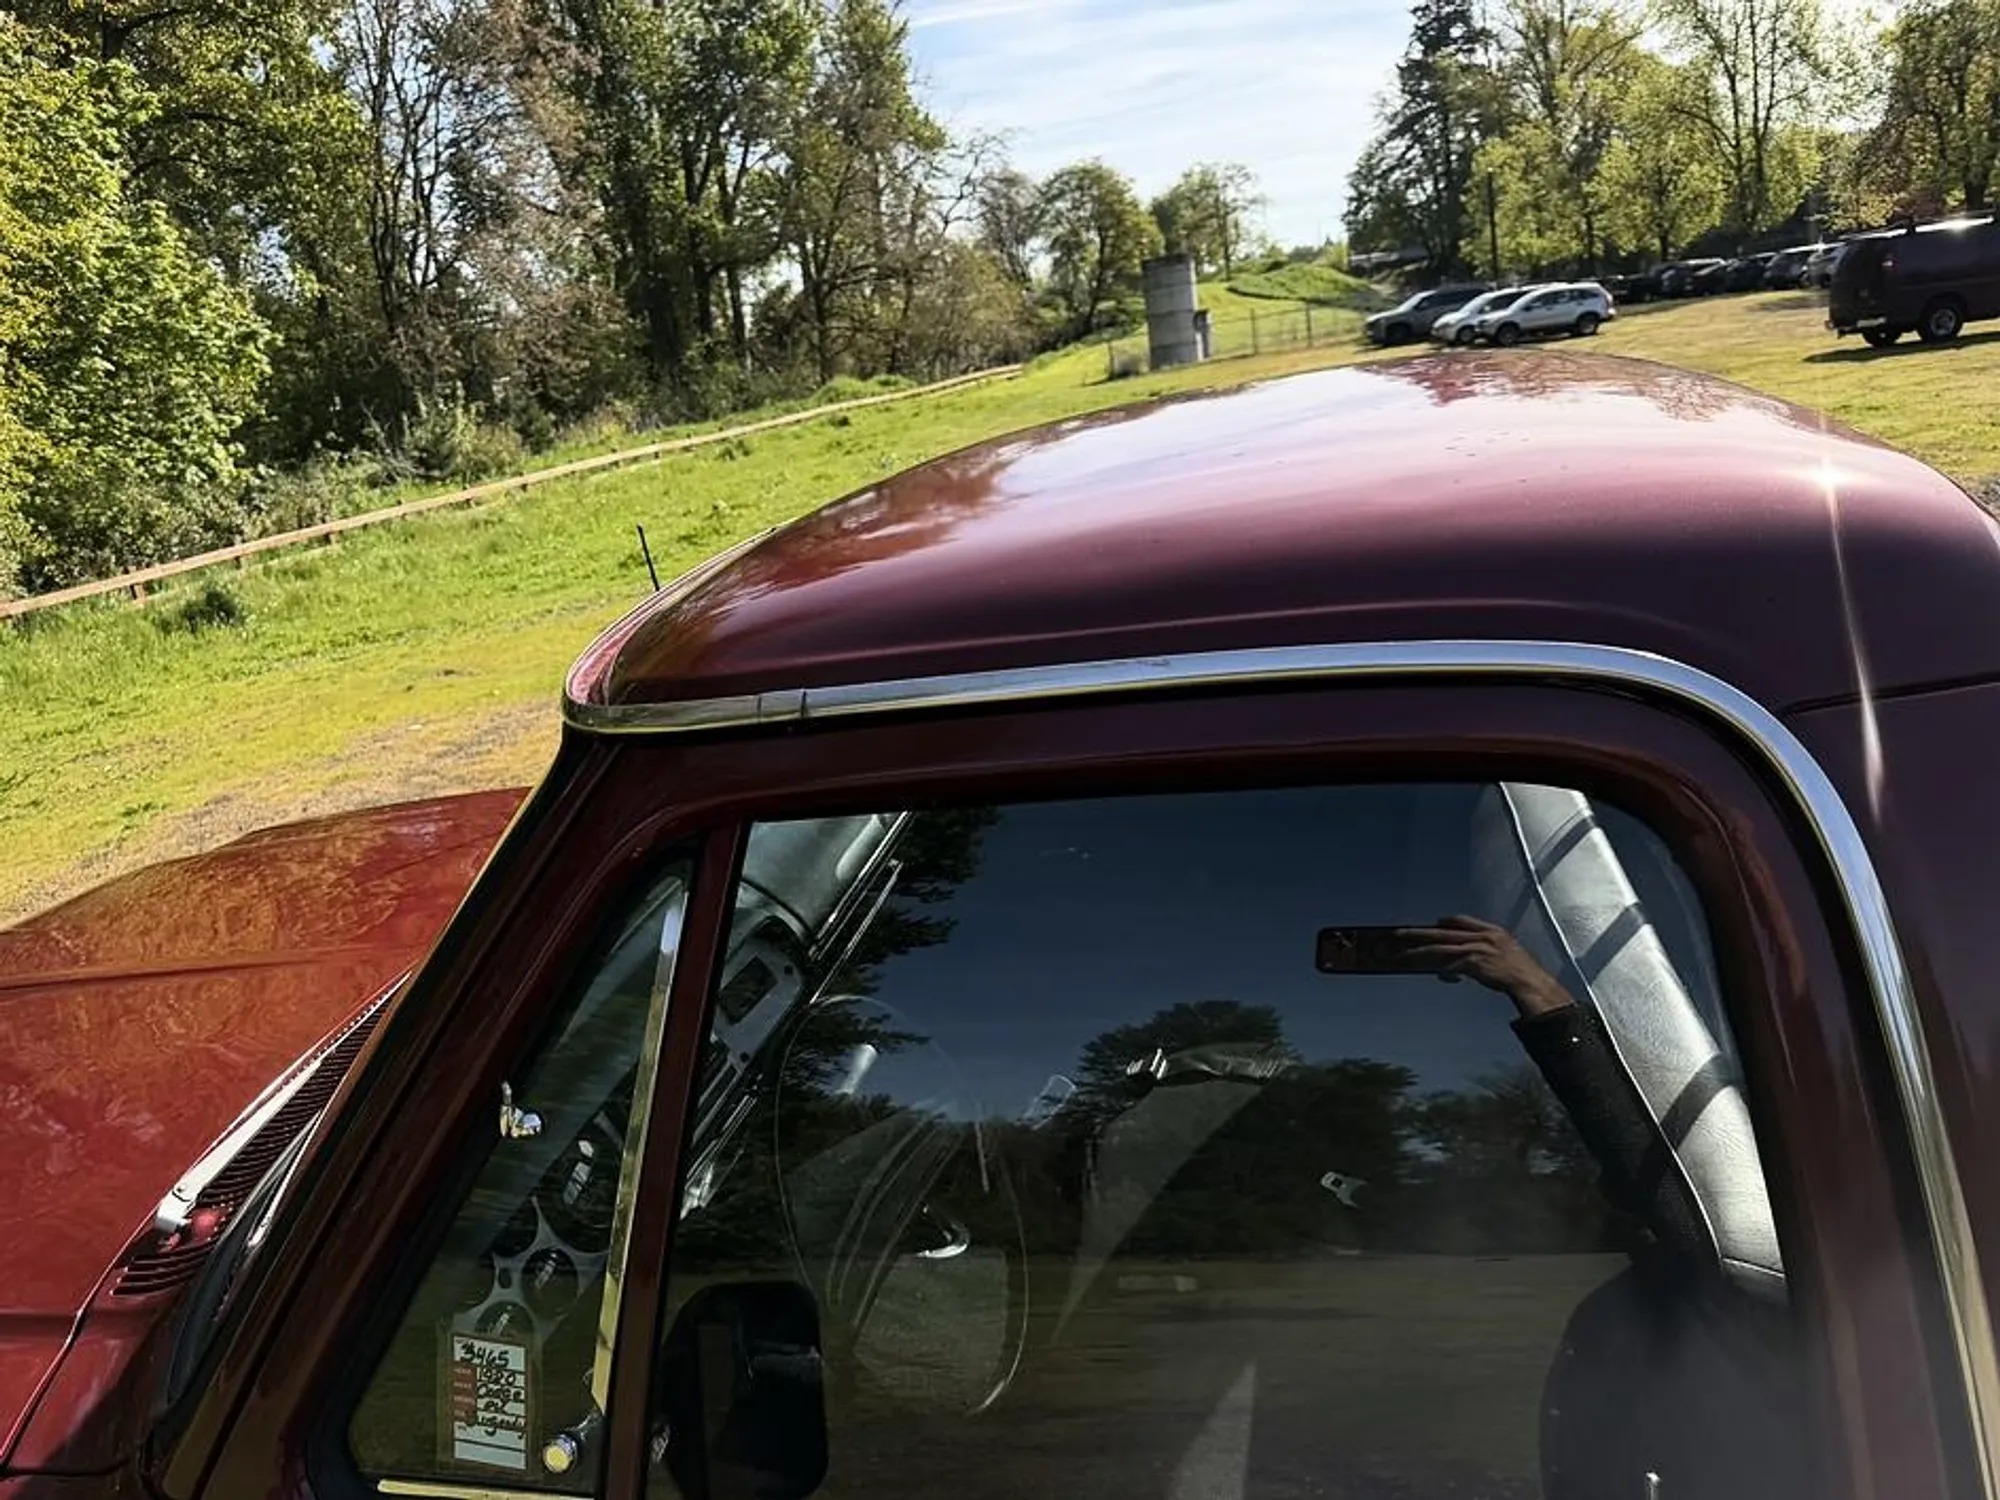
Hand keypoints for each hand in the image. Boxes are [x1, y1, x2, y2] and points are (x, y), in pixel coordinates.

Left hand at [1397, 916, 1574, 1017]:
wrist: (1529, 982)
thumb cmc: (1520, 971)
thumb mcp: (1505, 950)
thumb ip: (1485, 947)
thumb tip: (1466, 957)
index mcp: (1490, 930)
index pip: (1461, 920)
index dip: (1444, 923)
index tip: (1432, 924)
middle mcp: (1480, 936)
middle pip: (1440, 932)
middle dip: (1416, 933)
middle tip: (1396, 934)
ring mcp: (1475, 949)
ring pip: (1439, 949)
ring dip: (1418, 953)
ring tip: (1401, 957)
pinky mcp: (1472, 963)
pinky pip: (1451, 967)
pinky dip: (1445, 973)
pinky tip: (1443, 977)